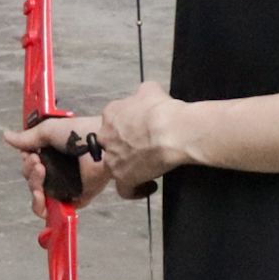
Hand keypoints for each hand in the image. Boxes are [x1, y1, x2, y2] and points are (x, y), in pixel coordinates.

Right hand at [3, 116, 112, 212]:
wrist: (98, 145)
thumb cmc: (79, 133)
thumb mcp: (47, 130)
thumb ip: (27, 139)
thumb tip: (7, 136)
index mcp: (53, 154)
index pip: (30, 164)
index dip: (26, 161)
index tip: (30, 153)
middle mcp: (59, 170)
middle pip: (32, 180)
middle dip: (30, 171)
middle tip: (37, 160)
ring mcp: (66, 185)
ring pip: (38, 195)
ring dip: (33, 185)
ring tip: (40, 172)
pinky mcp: (75, 198)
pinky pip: (52, 210)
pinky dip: (41, 205)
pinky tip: (40, 194)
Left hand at [98, 81, 189, 196]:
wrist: (171, 131)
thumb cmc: (162, 110)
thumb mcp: (151, 90)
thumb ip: (143, 93)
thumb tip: (148, 93)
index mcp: (111, 113)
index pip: (114, 122)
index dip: (127, 128)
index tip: (140, 131)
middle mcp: (106, 135)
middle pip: (111, 143)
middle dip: (125, 146)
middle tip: (144, 149)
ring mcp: (112, 157)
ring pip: (115, 165)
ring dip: (130, 167)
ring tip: (148, 167)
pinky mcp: (122, 176)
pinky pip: (125, 189)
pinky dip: (135, 190)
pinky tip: (148, 186)